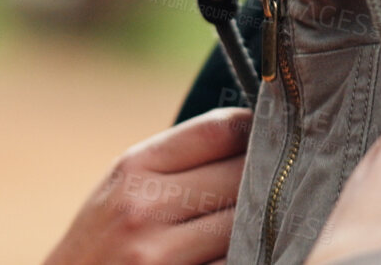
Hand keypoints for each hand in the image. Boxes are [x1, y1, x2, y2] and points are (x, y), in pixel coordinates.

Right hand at [43, 106, 250, 264]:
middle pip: (242, 176)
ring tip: (263, 218)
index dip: (255, 129)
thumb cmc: (103, 240)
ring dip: (261, 222)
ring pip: (248, 225)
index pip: (220, 130)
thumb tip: (253, 134)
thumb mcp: (122, 187)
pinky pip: (238, 264)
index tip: (270, 136)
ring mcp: (161, 256)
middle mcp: (145, 208)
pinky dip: (249, 257)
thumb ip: (177, 162)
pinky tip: (246, 251)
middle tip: (277, 180)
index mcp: (134, 168)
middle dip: (263, 178)